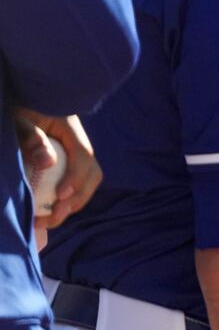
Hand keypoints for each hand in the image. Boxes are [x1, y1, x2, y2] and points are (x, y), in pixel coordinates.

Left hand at [15, 110, 100, 233]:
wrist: (17, 108)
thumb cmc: (15, 110)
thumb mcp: (18, 121)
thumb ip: (30, 138)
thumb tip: (47, 162)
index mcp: (70, 127)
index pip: (84, 154)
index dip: (76, 177)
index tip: (60, 196)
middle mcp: (77, 143)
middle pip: (92, 173)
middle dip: (76, 198)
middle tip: (53, 216)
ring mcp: (71, 156)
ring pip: (85, 183)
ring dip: (70, 205)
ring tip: (46, 222)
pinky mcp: (62, 166)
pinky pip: (72, 185)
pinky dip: (63, 202)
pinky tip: (45, 213)